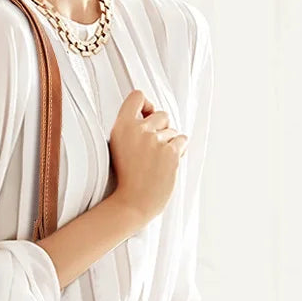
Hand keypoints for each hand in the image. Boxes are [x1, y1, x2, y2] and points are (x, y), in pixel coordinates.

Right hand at [108, 90, 187, 225]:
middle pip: (162, 114)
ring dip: (169, 144)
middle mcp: (138, 130)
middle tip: (151, 150)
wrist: (132, 203)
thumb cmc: (126, 179)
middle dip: (161, 129)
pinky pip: (182, 141)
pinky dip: (178, 151)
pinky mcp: (170, 152)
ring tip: (156, 163)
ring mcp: (155, 141)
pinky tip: (166, 165)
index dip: (146, 105)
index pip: (137, 96)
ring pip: (172, 131)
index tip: (146, 117)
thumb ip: (132, 129)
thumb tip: (152, 115)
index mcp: (121, 127)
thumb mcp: (119, 148)